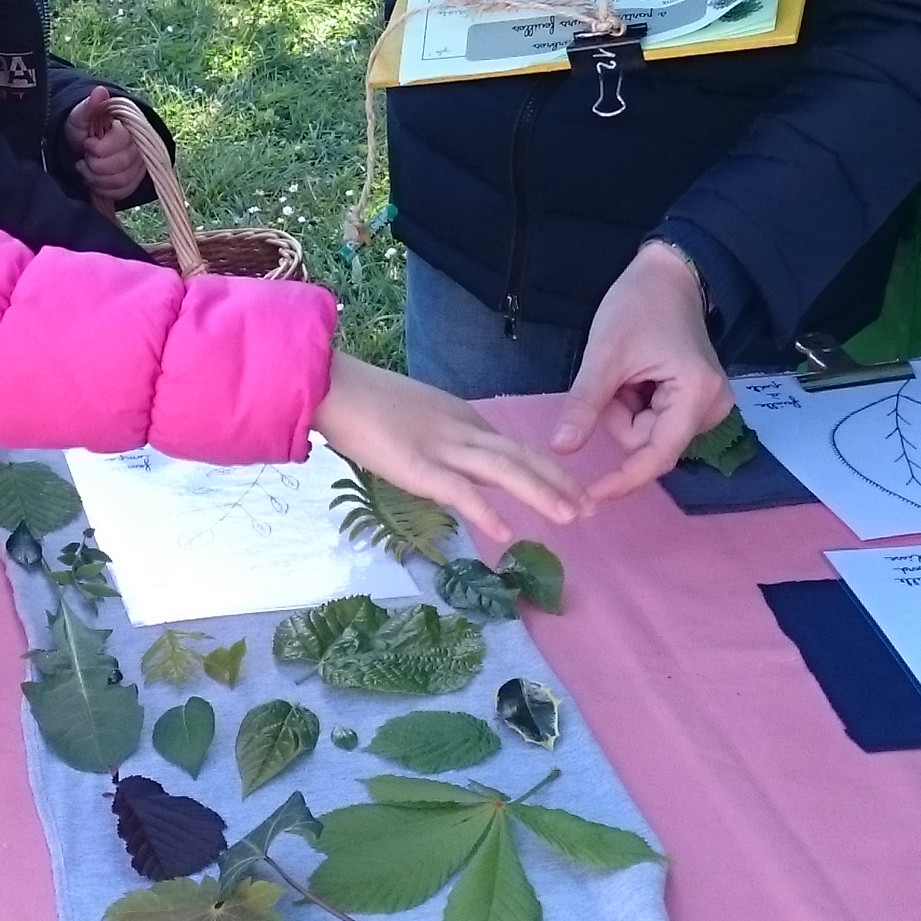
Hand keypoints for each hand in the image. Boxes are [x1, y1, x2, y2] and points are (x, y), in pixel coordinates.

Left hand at [69, 89, 148, 202]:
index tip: (87, 142)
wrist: (82, 143)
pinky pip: (122, 192)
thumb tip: (100, 91)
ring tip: (87, 166)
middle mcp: (139, 146)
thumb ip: (90, 105)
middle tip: (86, 156)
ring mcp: (138, 165)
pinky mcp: (134, 181)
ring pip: (121, 181)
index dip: (99, 148)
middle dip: (96, 163)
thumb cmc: (82, 127)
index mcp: (128, 127)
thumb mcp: (80, 115)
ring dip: (97, 177)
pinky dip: (103, 188)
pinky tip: (93, 179)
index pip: (121, 144)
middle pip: (122, 165)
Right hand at [311, 353, 592, 543]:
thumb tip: (461, 476)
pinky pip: (460, 491)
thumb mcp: (415, 423)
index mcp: (461, 419)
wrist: (331, 386)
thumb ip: (441, 445)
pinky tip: (506, 534)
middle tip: (590, 508)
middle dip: (559, 482)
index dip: (547, 469)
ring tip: (571, 518)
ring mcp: (442, 447)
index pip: (514, 446)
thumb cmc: (361, 404)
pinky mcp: (417, 466)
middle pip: (522, 456)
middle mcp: (461, 430)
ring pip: (504, 471)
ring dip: (541, 495)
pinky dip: (485, 512)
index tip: (572, 489)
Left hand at [551, 240, 735, 501]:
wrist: (668, 275)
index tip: (591, 497)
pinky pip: (654, 422)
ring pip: (648, 434)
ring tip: (628, 371)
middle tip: (615, 376)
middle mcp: (711, 408)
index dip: (625, 479)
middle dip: (620, 417)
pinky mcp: (696, 403)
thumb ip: (584, 404)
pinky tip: (638, 377)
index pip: (658, 455)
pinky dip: (636, 405)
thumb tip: (560, 449)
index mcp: (696, 394)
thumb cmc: (639, 305)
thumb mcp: (604, 354)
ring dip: (626, 411)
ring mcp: (707, 406)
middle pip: (649, 443)